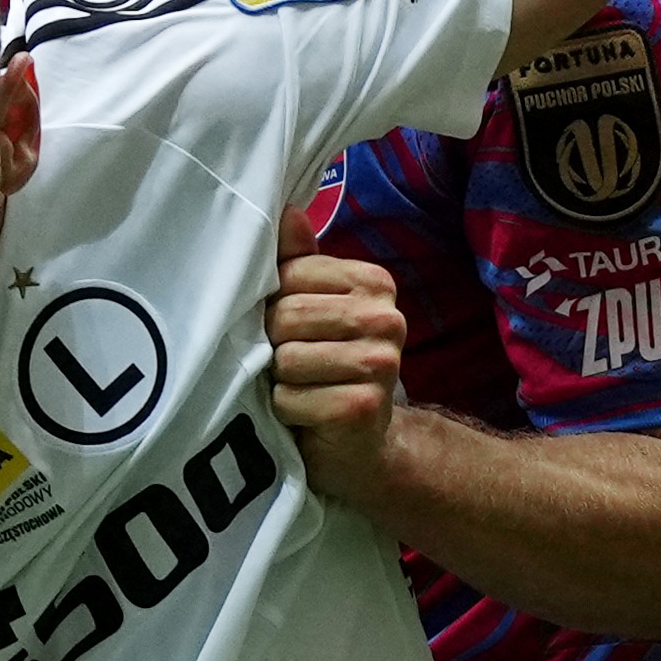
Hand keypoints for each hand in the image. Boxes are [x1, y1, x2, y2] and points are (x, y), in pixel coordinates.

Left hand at [266, 203, 410, 517]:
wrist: (363, 447)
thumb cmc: (328, 370)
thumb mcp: (314, 310)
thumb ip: (300, 264)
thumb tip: (288, 212)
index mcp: (374, 284)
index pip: (290, 275)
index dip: (274, 307)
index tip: (292, 331)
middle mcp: (386, 319)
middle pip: (285, 315)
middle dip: (275, 346)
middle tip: (295, 366)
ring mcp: (380, 364)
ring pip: (286, 359)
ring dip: (280, 382)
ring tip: (302, 390)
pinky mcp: (361, 406)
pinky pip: (290, 399)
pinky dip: (287, 412)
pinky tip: (309, 417)